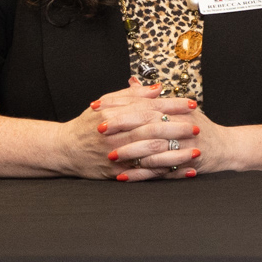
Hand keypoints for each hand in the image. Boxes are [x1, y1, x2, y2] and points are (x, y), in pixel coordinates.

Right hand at [75, 79, 202, 181]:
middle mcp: (115, 134)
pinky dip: (168, 172)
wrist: (63, 150)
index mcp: (113, 114)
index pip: (148, 107)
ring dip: (177, 152)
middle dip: (178, 128)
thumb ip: (131, 95)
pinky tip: (185, 170)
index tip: (192, 104)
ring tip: (198, 150)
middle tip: (198, 126)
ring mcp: (116, 154)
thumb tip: (157, 88)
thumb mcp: (105, 104)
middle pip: (152, 129)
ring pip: (151, 152)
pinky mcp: (118, 172)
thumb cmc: (86, 125)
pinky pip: (147, 173)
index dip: (172, 105)